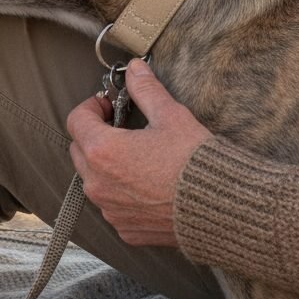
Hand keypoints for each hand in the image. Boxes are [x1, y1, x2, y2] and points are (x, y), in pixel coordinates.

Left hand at [67, 59, 212, 247]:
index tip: (110, 105)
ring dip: (105, 164)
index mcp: (103, 151)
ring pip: (93, 179)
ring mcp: (110, 210)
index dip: (91, 107)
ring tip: (136, 155)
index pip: (76, 120)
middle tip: (122, 126)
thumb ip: (145, 89)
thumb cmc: (194, 160)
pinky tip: (146, 183)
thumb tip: (134, 68)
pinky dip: (120, 192)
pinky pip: (111, 205)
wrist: (222, 208)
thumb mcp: (170, 115)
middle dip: (95, 134)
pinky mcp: (125, 230)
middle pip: (79, 150)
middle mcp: (98, 184)